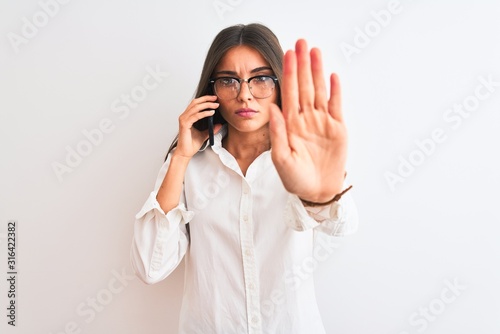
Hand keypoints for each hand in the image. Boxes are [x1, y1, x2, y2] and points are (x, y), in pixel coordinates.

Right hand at [174, 95, 221, 158]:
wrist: (186, 153)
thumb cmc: (191, 144)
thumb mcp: (204, 134)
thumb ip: (210, 129)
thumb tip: (219, 124)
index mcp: (188, 117)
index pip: (196, 104)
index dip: (205, 99)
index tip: (214, 99)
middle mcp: (184, 117)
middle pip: (195, 102)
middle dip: (206, 99)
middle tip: (215, 99)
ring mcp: (184, 120)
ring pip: (196, 107)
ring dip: (207, 105)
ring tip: (215, 105)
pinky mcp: (185, 124)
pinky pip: (196, 116)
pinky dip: (204, 113)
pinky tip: (211, 113)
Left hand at [269, 39, 347, 202]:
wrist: (317, 192)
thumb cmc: (296, 179)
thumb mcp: (282, 158)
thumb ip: (278, 132)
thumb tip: (272, 107)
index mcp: (290, 124)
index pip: (289, 93)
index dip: (288, 73)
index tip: (287, 54)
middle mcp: (305, 119)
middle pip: (304, 86)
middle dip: (302, 64)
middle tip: (301, 42)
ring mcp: (322, 122)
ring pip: (320, 91)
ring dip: (318, 71)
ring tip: (316, 52)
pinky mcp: (338, 129)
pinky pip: (336, 106)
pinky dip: (335, 91)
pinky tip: (333, 76)